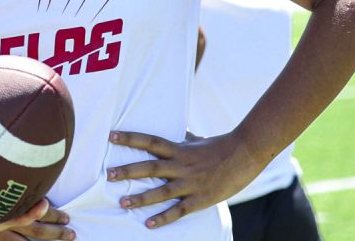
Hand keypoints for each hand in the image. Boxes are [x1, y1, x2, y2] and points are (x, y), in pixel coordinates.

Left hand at [107, 130, 262, 228]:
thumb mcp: (198, 140)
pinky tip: (149, 224)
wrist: (246, 154)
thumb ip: (185, 138)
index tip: (111, 136)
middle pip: (150, 167)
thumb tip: (179, 130)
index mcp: (179, 149)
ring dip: (140, 198)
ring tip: (122, 202)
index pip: (150, 141)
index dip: (130, 138)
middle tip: (108, 175)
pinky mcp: (200, 199)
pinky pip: (179, 210)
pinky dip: (164, 217)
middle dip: (128, 171)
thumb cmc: (221, 146)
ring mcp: (190, 183)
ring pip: (161, 192)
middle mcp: (181, 165)